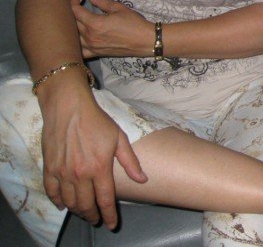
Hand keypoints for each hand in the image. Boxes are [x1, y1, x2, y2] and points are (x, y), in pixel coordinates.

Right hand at [39, 89, 147, 228]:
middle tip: (97, 220)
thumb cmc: (97, 121)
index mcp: (99, 168)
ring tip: (84, 212)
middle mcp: (80, 174)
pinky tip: (64, 205)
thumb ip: (130, 161)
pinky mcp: (49, 168)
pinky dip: (58, 202)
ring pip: (69, 202)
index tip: (112, 225)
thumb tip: (142, 179)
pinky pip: (52, 192)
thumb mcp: (119, 138)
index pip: (105, 200)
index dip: (109, 215)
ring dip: (77, 211)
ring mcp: (62, 172)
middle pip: (86, 205)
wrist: (69, 108)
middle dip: (92, 216)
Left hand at [71, 0, 150, 57]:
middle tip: (77, 6)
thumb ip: (101, 1)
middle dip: (72, 12)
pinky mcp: (96, 53)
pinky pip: (79, 51)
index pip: (75, 11)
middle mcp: (90, 36)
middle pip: (72, 23)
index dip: (73, 1)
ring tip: (78, 21)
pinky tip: (78, 39)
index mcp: (95, 23)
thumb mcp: (119, 8)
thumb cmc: (134, 22)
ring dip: (73, 28)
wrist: (145, 40)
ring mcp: (92, 46)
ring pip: (73, 37)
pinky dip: (76, 45)